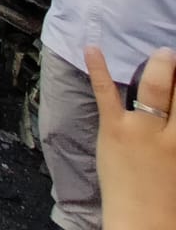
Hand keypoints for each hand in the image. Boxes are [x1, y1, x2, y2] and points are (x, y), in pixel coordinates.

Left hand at [87, 46, 175, 229]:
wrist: (143, 223)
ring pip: (152, 89)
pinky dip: (97, 69)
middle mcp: (169, 133)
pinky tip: (92, 48)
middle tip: (174, 57)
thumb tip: (175, 115)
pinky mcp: (113, 130)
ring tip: (160, 54)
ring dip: (157, 67)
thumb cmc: (168, 197)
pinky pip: (105, 95)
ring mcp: (139, 129)